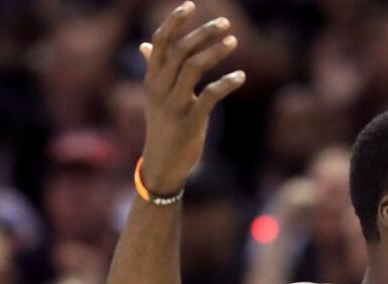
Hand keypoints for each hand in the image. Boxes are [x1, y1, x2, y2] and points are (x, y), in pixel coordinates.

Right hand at [138, 2, 245, 194]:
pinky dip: (227, 84)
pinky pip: (210, 96)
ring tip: (234, 41)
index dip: (174, 21)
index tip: (191, 4)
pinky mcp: (191, 121)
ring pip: (194, 68)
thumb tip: (146, 45)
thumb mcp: (154, 97)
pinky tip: (241, 77)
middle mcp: (160, 88)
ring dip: (216, 52)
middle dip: (203, 33)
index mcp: (152, 78)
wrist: (162, 163)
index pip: (160, 41)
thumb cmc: (162, 126)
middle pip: (180, 50)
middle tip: (226, 23)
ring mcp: (174, 104)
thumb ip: (154, 69)